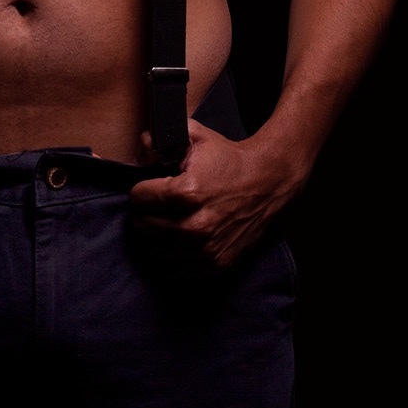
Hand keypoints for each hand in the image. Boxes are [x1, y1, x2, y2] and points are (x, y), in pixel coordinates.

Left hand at [130, 120, 290, 275]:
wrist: (269, 182)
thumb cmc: (230, 159)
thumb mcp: (196, 135)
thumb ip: (160, 139)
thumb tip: (140, 153)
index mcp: (188, 193)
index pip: (138, 199)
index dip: (139, 190)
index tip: (147, 188)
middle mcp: (196, 225)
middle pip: (143, 226)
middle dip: (143, 213)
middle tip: (154, 206)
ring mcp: (206, 249)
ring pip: (155, 250)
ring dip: (153, 237)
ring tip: (163, 222)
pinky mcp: (216, 264)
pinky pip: (174, 271)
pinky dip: (168, 258)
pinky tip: (173, 243)